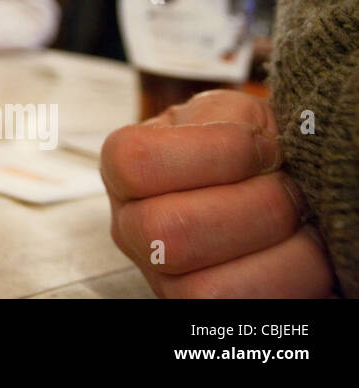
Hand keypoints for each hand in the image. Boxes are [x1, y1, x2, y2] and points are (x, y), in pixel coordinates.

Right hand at [101, 89, 337, 297]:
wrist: (275, 187)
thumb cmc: (249, 151)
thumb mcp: (232, 114)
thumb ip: (231, 119)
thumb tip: (260, 148)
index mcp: (126, 172)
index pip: (135, 162)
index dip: (216, 150)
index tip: (261, 145)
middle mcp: (133, 230)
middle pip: (168, 232)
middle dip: (255, 205)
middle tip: (286, 188)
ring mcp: (165, 280)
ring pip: (207, 288)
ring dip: (281, 249)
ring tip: (301, 223)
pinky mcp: (206, 312)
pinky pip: (248, 311)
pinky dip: (296, 279)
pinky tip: (301, 250)